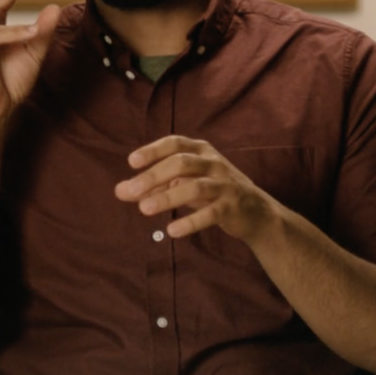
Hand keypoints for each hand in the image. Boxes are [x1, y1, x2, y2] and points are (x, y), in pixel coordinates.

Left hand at [114, 136, 282, 242]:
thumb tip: (121, 190)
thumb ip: (156, 185)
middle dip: (154, 176)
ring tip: (144, 209)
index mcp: (201, 150)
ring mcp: (225, 184)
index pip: (175, 143)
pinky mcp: (232, 207)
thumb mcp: (185, 183)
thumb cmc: (213, 191)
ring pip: (195, 187)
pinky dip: (190, 222)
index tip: (132, 161)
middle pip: (181, 163)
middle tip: (130, 191)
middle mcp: (214, 163)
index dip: (153, 150)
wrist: (255, 211)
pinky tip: (171, 231)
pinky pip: (211, 213)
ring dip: (168, 197)